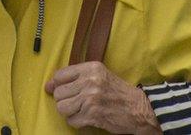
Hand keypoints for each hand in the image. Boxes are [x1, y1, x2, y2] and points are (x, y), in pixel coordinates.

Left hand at [44, 61, 160, 133]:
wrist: (140, 109)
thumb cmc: (118, 92)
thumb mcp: (100, 75)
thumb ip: (77, 76)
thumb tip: (50, 85)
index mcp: (91, 68)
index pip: (60, 75)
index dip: (55, 84)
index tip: (54, 89)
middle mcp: (90, 82)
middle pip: (59, 93)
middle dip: (64, 100)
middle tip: (76, 102)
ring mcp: (91, 99)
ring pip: (62, 107)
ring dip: (69, 112)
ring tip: (80, 110)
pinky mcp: (93, 115)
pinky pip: (72, 120)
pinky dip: (77, 122)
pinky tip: (87, 118)